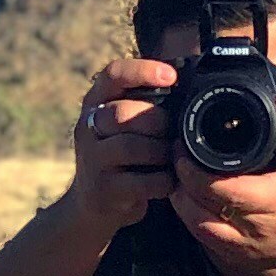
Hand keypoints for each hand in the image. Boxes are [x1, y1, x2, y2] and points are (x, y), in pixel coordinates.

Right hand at [69, 58, 175, 233]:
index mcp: (96, 103)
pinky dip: (163, 180)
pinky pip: (142, 181)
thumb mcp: (124, 125)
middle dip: (156, 121)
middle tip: (170, 132)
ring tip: (171, 157)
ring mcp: (92, 161)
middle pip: (122, 113)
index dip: (142, 71)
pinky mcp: (104, 191)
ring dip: (161, 152)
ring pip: (132, 147)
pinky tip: (169, 180)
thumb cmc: (122, 156)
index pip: (113, 75)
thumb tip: (188, 86)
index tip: (172, 76)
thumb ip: (145, 104)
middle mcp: (87, 128)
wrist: (94, 205)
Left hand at [174, 69, 275, 275]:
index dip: (197, 171)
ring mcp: (244, 244)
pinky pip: (203, 238)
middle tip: (177, 155)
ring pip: (197, 225)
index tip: (186, 148)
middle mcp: (257, 225)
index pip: (225, 189)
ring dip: (182, 200)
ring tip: (179, 175)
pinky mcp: (237, 254)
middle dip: (183, 179)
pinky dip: (191, 217)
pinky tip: (189, 198)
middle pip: (203, 206)